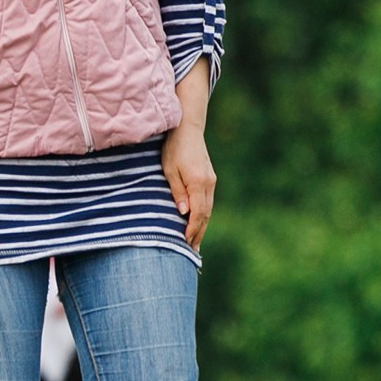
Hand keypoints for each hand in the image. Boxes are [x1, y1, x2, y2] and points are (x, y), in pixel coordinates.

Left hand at [162, 123, 216, 249]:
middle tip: (192, 251)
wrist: (188, 129)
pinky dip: (203, 216)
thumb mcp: (170, 170)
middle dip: (199, 233)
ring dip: (202, 227)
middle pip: (205, 215)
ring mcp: (211, 181)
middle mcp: (208, 184)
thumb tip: (184, 213)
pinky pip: (208, 202)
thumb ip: (177, 192)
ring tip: (195, 242)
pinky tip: (198, 223)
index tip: (185, 242)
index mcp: (198, 183)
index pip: (198, 213)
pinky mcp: (210, 179)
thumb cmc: (174, 149)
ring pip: (208, 210)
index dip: (192, 229)